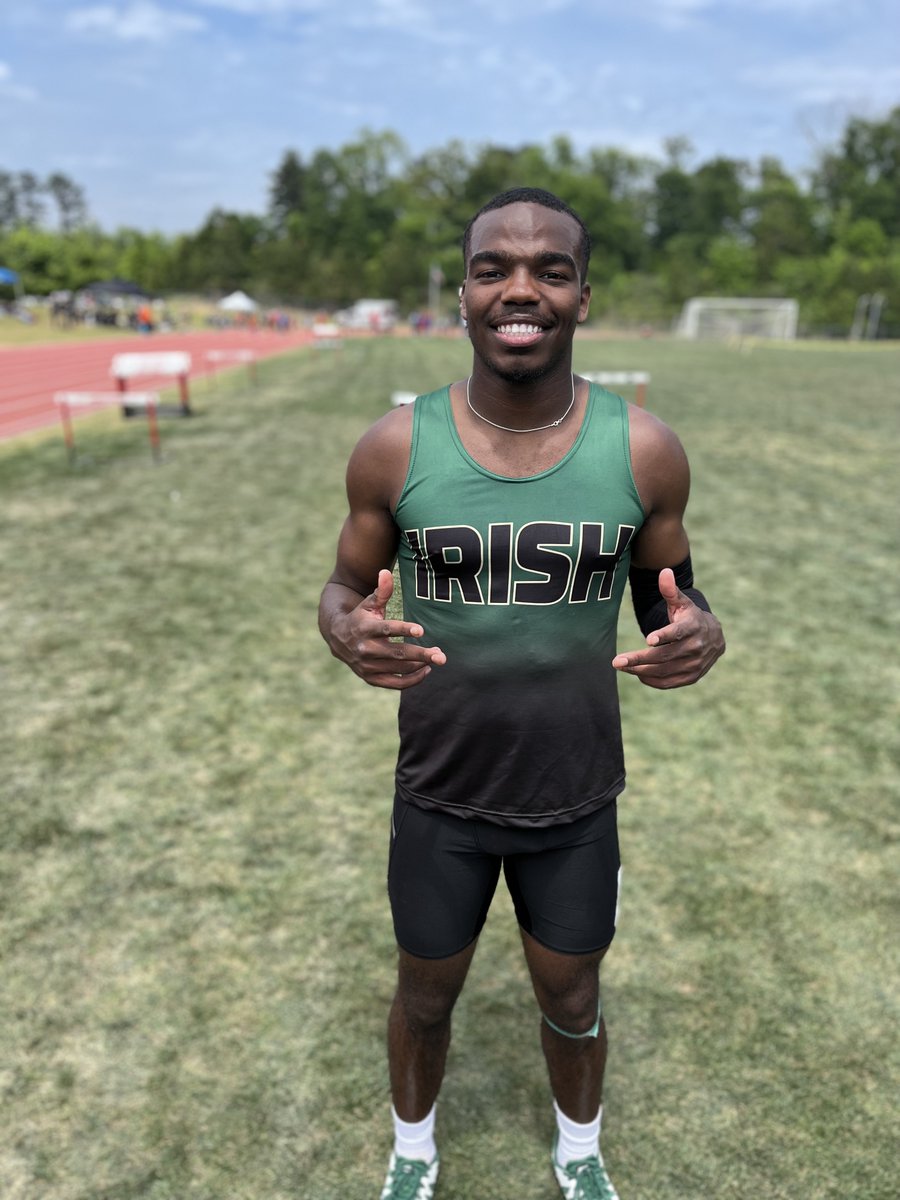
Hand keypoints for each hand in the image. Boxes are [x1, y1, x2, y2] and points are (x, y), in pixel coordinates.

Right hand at [331, 569, 445, 689]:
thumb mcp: (369, 603)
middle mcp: (365, 649)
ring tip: (437, 657)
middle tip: (442, 655)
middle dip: (421, 654)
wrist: (338, 638)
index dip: (403, 630)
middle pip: (397, 653)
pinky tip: (426, 670)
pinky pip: (394, 683)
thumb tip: (386, 572)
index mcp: (364, 628)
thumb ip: (382, 590)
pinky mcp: (370, 678)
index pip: (386, 629)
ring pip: (398, 668)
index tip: (421, 630)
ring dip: (420, 664)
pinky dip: (411, 680)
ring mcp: (367, 666)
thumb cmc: (361, 617)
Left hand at [612, 568, 723, 689]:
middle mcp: (696, 647)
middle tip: (617, 661)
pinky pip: (669, 683)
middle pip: (665, 655)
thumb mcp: (682, 602)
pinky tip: (637, 674)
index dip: (664, 636)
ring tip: (622, 666)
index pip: (678, 632)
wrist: (715, 638)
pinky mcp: (691, 677)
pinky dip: (651, 681)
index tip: (648, 639)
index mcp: (693, 626)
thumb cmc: (690, 617)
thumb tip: (664, 571)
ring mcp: (694, 664)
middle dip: (639, 659)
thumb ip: (670, 590)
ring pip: (664, 671)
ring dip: (641, 671)